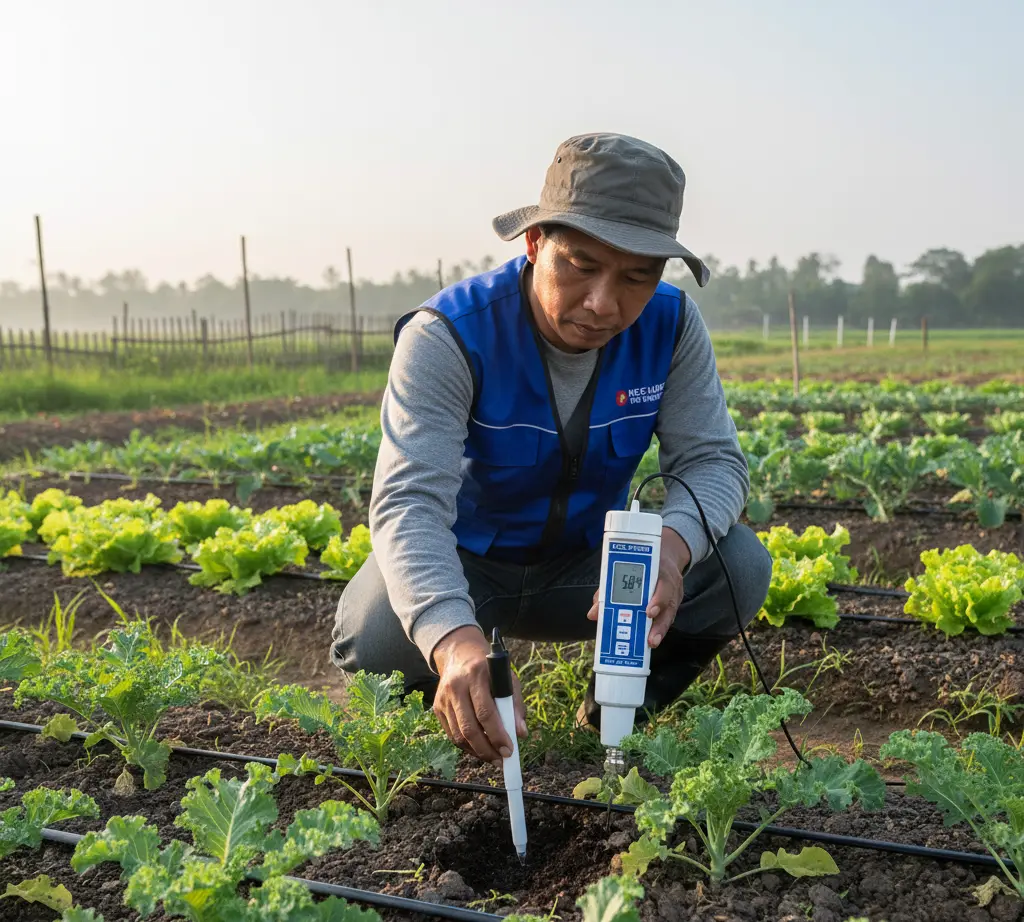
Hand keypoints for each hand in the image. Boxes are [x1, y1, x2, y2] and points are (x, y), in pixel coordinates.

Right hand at [432, 626, 527, 764]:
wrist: (459, 653)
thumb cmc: (489, 669)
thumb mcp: (507, 679)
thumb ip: (515, 705)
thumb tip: (520, 734)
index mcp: (476, 675)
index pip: (485, 712)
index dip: (498, 735)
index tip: (510, 750)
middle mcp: (456, 686)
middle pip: (469, 728)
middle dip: (487, 749)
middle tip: (502, 759)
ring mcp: (443, 698)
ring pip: (458, 735)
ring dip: (477, 752)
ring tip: (494, 758)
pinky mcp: (437, 708)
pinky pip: (452, 735)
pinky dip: (467, 747)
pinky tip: (480, 749)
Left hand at [586, 527, 690, 648]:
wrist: (666, 552)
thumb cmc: (642, 562)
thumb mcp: (626, 567)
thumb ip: (609, 589)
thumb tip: (593, 613)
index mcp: (660, 569)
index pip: (662, 584)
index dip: (657, 600)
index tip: (648, 612)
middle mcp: (670, 583)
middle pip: (668, 605)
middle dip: (658, 623)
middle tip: (649, 639)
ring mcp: (674, 594)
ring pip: (670, 614)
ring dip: (659, 630)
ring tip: (651, 643)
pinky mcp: (674, 603)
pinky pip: (668, 617)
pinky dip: (659, 629)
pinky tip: (650, 640)